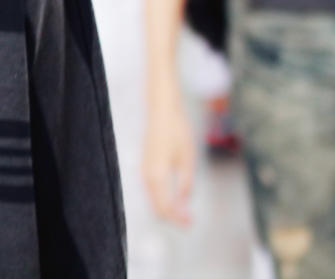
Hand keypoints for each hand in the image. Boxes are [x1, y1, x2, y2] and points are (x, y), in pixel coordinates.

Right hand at [142, 87, 195, 226]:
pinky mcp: (145, 164)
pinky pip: (151, 189)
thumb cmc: (177, 132)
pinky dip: (161, 197)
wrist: (162, 111)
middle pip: (156, 205)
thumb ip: (185, 183)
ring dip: (166, 207)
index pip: (165, 206)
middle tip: (189, 221)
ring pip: (152, 198)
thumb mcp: (187, 159)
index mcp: (157, 175)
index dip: (177, 218)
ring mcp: (143, 169)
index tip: (190, 223)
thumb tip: (184, 203)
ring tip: (183, 212)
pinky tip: (173, 197)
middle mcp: (146, 175)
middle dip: (172, 216)